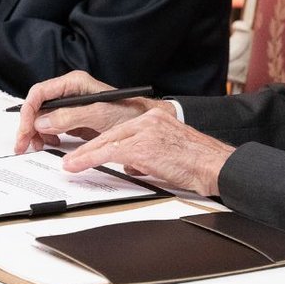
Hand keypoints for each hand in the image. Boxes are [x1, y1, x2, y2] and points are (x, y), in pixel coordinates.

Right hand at [15, 70, 156, 153]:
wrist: (144, 123)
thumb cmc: (129, 113)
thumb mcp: (98, 114)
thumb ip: (69, 116)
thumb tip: (42, 122)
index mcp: (74, 83)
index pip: (40, 93)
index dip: (29, 112)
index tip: (25, 131)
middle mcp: (69, 92)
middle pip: (37, 106)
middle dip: (29, 125)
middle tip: (24, 145)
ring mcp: (71, 106)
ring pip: (42, 118)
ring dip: (37, 133)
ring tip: (41, 145)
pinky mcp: (74, 120)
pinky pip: (52, 127)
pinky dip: (48, 137)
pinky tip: (54, 143)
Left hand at [61, 110, 233, 196]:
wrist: (215, 164)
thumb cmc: (198, 162)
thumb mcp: (168, 151)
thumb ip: (147, 152)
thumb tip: (130, 164)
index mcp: (155, 118)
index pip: (121, 128)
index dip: (100, 139)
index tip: (87, 148)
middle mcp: (148, 120)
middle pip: (109, 131)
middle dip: (87, 145)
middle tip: (71, 156)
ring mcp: (145, 131)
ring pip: (106, 140)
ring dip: (83, 154)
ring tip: (69, 164)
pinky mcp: (143, 146)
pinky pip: (109, 152)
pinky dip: (89, 158)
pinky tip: (77, 165)